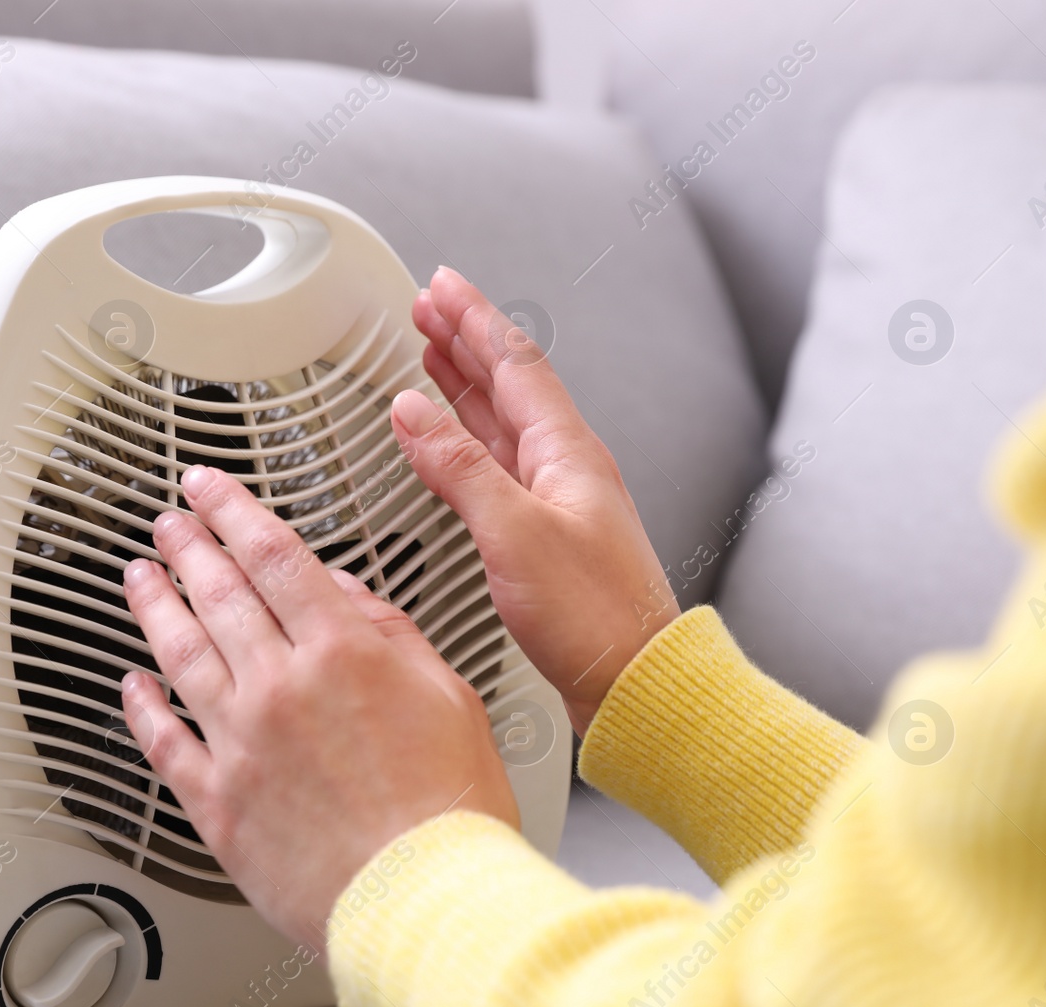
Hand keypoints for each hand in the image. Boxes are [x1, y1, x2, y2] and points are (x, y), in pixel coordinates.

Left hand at [120, 465, 518, 948]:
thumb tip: (348, 593)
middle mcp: (279, 688)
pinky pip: (163, 743)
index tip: (209, 487)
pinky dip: (141, 707)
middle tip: (168, 519)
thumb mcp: (453, 697)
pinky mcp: (216, 804)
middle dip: (187, 546)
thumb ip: (395, 635)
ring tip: (137, 576)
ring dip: (153, 606)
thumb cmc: (451, 810)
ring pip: (179, 654)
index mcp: (341, 652)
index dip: (233, 510)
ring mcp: (239, 745)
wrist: (422, 901)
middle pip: (218, 594)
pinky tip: (130, 682)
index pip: (273, 555)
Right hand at [402, 266, 677, 733]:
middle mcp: (565, 468)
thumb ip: (459, 469)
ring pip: (501, 422)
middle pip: (508, 383)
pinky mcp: (544, 536)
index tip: (440, 286)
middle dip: (465, 341)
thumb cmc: (593, 616)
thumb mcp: (514, 533)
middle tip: (427, 308)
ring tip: (433, 355)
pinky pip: (496, 464)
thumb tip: (412, 412)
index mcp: (567, 453)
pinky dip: (465, 440)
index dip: (474, 319)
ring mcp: (556, 500)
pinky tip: (446, 442)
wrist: (633, 681)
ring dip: (464, 385)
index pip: (514, 363)